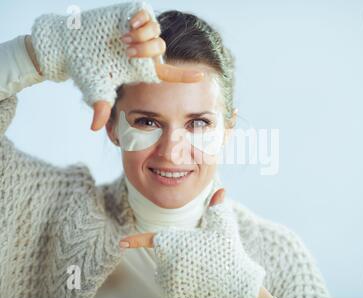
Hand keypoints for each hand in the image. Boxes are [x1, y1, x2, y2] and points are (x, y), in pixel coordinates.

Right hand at [91, 9, 204, 131]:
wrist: (70, 44)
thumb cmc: (85, 67)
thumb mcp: (97, 89)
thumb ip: (101, 107)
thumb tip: (95, 128)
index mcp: (141, 69)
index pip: (168, 73)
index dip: (185, 76)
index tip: (202, 77)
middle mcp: (144, 51)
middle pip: (161, 50)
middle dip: (145, 50)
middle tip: (126, 51)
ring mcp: (139, 33)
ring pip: (157, 33)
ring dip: (141, 36)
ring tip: (123, 38)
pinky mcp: (132, 16)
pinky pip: (148, 16)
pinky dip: (141, 19)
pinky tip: (128, 24)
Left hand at [120, 188, 268, 297]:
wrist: (235, 284)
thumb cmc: (228, 251)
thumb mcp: (223, 225)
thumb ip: (217, 207)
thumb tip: (221, 190)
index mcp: (174, 241)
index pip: (150, 239)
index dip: (135, 240)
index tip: (122, 243)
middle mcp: (166, 261)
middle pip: (167, 255)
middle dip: (180, 253)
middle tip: (201, 255)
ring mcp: (169, 280)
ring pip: (170, 271)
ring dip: (181, 268)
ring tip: (203, 268)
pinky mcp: (173, 294)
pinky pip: (174, 285)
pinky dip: (184, 282)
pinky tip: (200, 280)